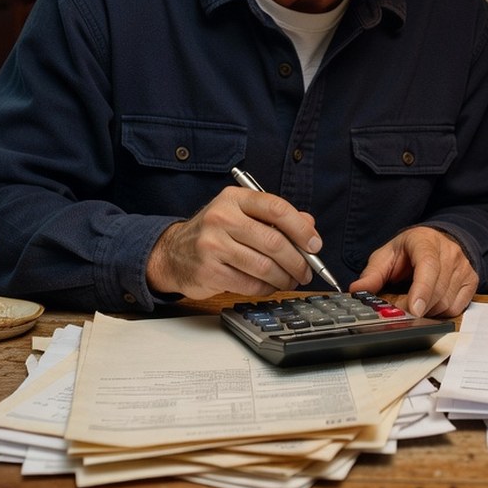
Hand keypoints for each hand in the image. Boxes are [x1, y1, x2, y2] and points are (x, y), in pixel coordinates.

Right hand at [146, 185, 320, 298]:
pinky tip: (269, 286)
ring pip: (264, 267)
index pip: (276, 208)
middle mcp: (222, 218)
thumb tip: (309, 226)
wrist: (172, 253)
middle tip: (306, 270)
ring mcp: (213, 245)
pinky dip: (266, 288)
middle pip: (274, 242)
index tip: (314, 244)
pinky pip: (250, 284)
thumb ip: (275, 218)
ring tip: (290, 280)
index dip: (301, 228)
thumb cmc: (214, 233)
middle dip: (297, 260)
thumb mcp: (241, 215)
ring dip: (284, 278)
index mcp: (234, 199)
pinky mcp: (209, 271)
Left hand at [347, 227, 476, 317]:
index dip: (421, 289)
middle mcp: (449, 252)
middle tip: (401, 308)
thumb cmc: (411, 249)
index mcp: (425, 241)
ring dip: (427, 310)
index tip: (413, 309)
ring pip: (446, 302)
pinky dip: (441, 312)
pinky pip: (456, 307)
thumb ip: (372, 273)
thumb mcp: (387, 255)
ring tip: (416, 301)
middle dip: (416, 306)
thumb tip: (356, 290)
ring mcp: (463, 267)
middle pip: (436, 290)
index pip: (428, 265)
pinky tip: (431, 303)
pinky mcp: (471, 281)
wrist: (439, 240)